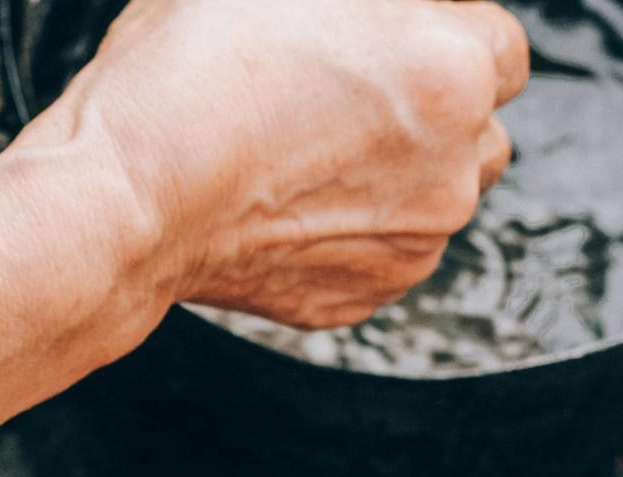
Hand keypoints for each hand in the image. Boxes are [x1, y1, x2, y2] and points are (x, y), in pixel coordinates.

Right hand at [18, 0, 529, 327]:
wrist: (121, 203)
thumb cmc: (184, 79)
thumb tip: (374, 12)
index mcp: (454, 73)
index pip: (501, 44)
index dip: (440, 34)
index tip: (387, 41)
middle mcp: (451, 173)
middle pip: (481, 131)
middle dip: (434, 113)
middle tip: (349, 99)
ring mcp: (404, 249)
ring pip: (434, 202)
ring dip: (397, 178)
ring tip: (311, 157)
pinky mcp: (352, 302)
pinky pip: (379, 258)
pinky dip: (350, 235)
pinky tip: (289, 206)